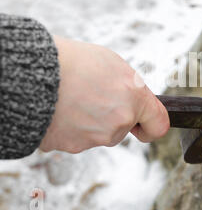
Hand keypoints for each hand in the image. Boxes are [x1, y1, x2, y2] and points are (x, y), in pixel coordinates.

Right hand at [40, 35, 169, 153]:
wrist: (34, 75)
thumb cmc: (74, 62)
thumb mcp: (114, 64)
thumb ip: (132, 88)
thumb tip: (135, 102)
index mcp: (134, 99)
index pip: (158, 125)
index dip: (151, 125)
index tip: (144, 124)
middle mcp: (119, 122)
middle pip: (124, 128)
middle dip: (115, 115)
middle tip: (95, 94)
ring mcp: (96, 138)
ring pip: (102, 133)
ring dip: (94, 120)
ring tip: (76, 98)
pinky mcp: (73, 147)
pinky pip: (81, 137)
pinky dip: (75, 127)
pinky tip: (64, 109)